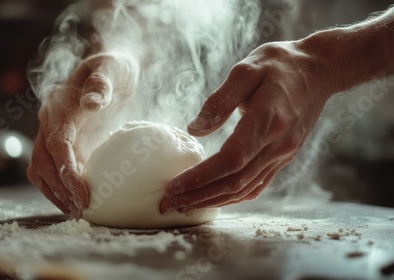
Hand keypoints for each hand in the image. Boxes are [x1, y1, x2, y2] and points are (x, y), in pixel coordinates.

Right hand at [28, 53, 137, 217]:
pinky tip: (77, 200)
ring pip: (42, 170)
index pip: (56, 145)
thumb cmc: (112, 68)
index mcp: (58, 107)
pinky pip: (55, 170)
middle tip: (81, 209)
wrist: (112, 71)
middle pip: (42, 162)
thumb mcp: (110, 69)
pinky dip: (62, 187)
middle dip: (58, 188)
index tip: (80, 193)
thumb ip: (100, 83)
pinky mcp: (67, 144)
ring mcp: (55, 135)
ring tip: (76, 211)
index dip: (65, 171)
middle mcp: (50, 123)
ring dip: (55, 192)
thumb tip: (91, 102)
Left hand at [160, 41, 332, 213]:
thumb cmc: (279, 65)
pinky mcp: (283, 156)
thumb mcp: (246, 70)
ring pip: (245, 189)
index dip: (200, 178)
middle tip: (168, 204)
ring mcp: (283, 154)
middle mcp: (277, 144)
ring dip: (213, 201)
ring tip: (184, 205)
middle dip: (198, 196)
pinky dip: (234, 196)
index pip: (230, 160)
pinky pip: (257, 184)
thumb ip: (220, 101)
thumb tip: (193, 130)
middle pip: (234, 182)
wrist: (318, 70)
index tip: (172, 187)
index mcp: (267, 121)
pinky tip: (215, 199)